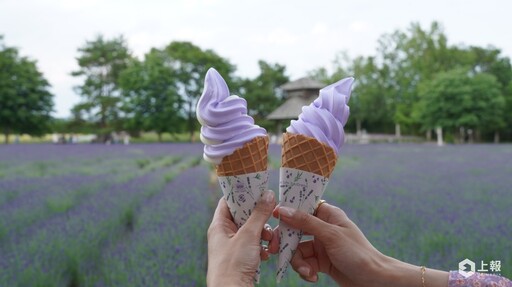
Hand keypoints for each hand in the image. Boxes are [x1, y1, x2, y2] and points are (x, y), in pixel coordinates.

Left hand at [207, 190, 277, 286]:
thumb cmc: (233, 265)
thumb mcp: (248, 235)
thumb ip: (259, 214)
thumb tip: (267, 195)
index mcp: (219, 226)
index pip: (228, 201)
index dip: (242, 194)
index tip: (257, 189)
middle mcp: (224, 235)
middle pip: (243, 216)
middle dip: (259, 218)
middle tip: (270, 217)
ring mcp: (233, 247)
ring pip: (252, 232)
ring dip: (264, 234)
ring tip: (270, 241)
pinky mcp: (242, 259)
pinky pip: (255, 246)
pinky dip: (263, 248)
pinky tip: (267, 253)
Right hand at [275, 202, 448, 286]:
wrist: (374, 281)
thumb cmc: (357, 253)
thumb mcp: (330, 235)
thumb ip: (305, 222)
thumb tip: (283, 210)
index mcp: (328, 214)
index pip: (303, 206)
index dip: (288, 210)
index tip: (275, 216)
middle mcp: (322, 228)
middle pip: (294, 229)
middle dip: (286, 242)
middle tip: (275, 249)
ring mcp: (320, 245)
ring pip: (296, 249)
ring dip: (298, 262)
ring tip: (306, 272)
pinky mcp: (320, 261)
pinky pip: (304, 262)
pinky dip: (305, 270)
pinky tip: (312, 277)